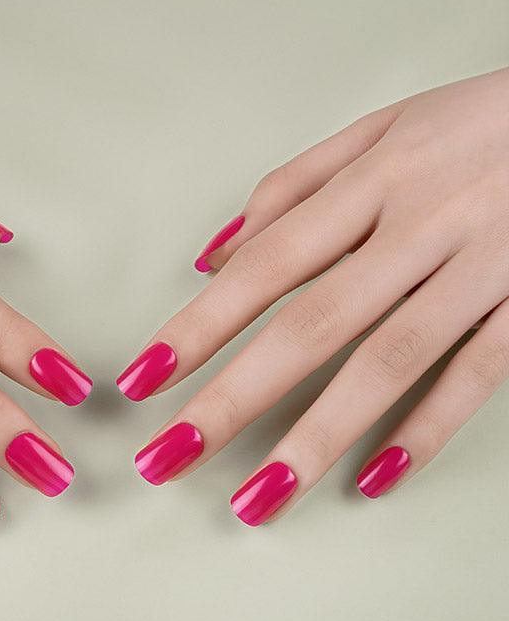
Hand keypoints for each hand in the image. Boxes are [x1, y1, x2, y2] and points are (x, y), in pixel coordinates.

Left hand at [118, 68, 508, 524]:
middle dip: (235, 398)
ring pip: (390, 362)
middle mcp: (421, 227)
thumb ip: (291, 188)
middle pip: (313, 325)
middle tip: (171, 457)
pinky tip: (375, 477)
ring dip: (318, 435)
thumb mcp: (378, 131)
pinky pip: (480, 372)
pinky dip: (429, 425)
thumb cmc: (473, 124)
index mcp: (374, 180)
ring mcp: (482, 269)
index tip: (145, 377)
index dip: (200, 325)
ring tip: (258, 497)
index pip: (266, 264)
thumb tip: (212, 253)